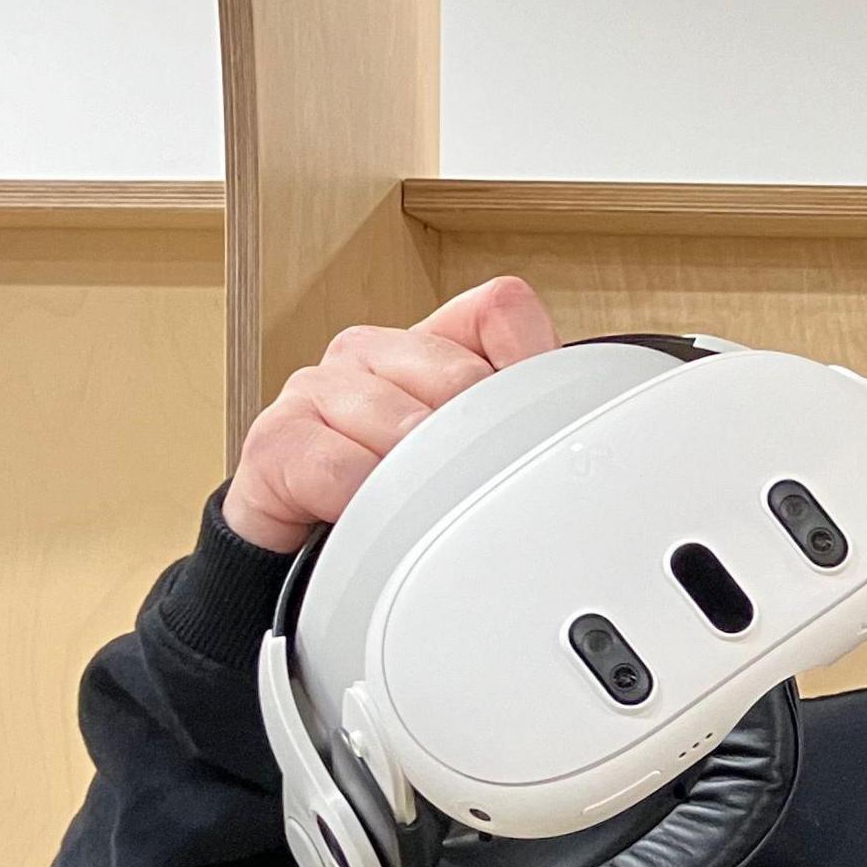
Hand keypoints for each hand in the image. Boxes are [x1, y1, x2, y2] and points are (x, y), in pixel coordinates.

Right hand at [222, 276, 558, 553]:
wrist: (309, 557)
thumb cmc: (404, 499)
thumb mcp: (479, 455)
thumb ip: (528, 421)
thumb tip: (589, 419)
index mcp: (432, 344)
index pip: (500, 309)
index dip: (530, 366)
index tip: (530, 428)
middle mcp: (373, 352)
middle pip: (460, 375)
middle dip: (474, 447)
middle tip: (465, 487)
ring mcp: (320, 387)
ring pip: (405, 424)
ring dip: (419, 482)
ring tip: (415, 509)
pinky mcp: (276, 437)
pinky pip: (341, 468)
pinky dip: (366, 502)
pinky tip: (369, 516)